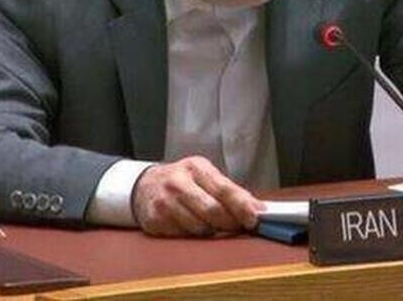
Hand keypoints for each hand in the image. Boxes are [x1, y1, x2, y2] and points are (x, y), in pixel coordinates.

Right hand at [131, 156, 263, 236]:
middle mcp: (178, 183)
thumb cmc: (182, 181)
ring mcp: (164, 202)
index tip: (255, 217)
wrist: (144, 185)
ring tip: (210, 222)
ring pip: (199, 227)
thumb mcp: (204, 175)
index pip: (224, 189)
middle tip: (238, 226)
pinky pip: (184, 236)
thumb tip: (258, 208)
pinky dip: (193, 234)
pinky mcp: (155, 220)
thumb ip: (229, 190)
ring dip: (211, 230)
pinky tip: (191, 224)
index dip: (242, 205)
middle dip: (229, 222)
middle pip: (212, 210)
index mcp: (195, 167)